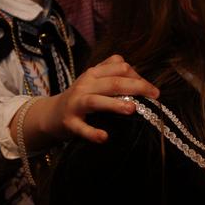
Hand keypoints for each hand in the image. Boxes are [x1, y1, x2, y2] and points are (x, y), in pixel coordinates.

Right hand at [14, 55, 159, 147]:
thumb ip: (114, 76)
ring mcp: (76, 103)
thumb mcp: (95, 82)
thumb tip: (143, 82)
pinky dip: (92, 133)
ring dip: (115, 104)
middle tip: (154, 96)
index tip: (152, 90)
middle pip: (114, 82)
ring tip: (132, 109)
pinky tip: (104, 137)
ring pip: (96, 100)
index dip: (138, 76)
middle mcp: (85, 84)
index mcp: (94, 73)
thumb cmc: (81, 98)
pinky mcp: (69, 122)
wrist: (51, 114)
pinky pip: (82, 128)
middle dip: (137, 87)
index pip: (119, 66)